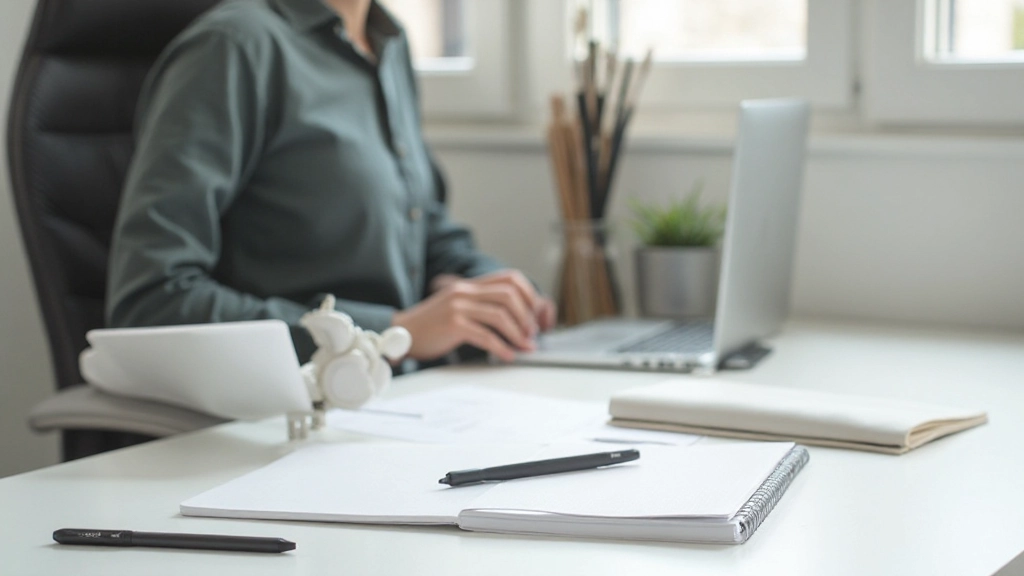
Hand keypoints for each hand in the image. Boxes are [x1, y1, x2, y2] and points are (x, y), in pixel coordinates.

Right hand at [395, 270, 556, 361]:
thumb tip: (514, 318)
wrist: (401, 333)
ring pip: (500, 315)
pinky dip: (502, 347)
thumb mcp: (457, 306)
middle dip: (526, 316)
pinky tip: (507, 356)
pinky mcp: (453, 325)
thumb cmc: (432, 325)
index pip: (509, 278)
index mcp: (469, 285)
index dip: (529, 294)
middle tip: (531, 334)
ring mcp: (458, 307)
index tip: (535, 314)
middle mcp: (465, 291)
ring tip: (524, 346)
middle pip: (509, 295)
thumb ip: (481, 305)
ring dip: (518, 333)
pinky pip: (485, 336)